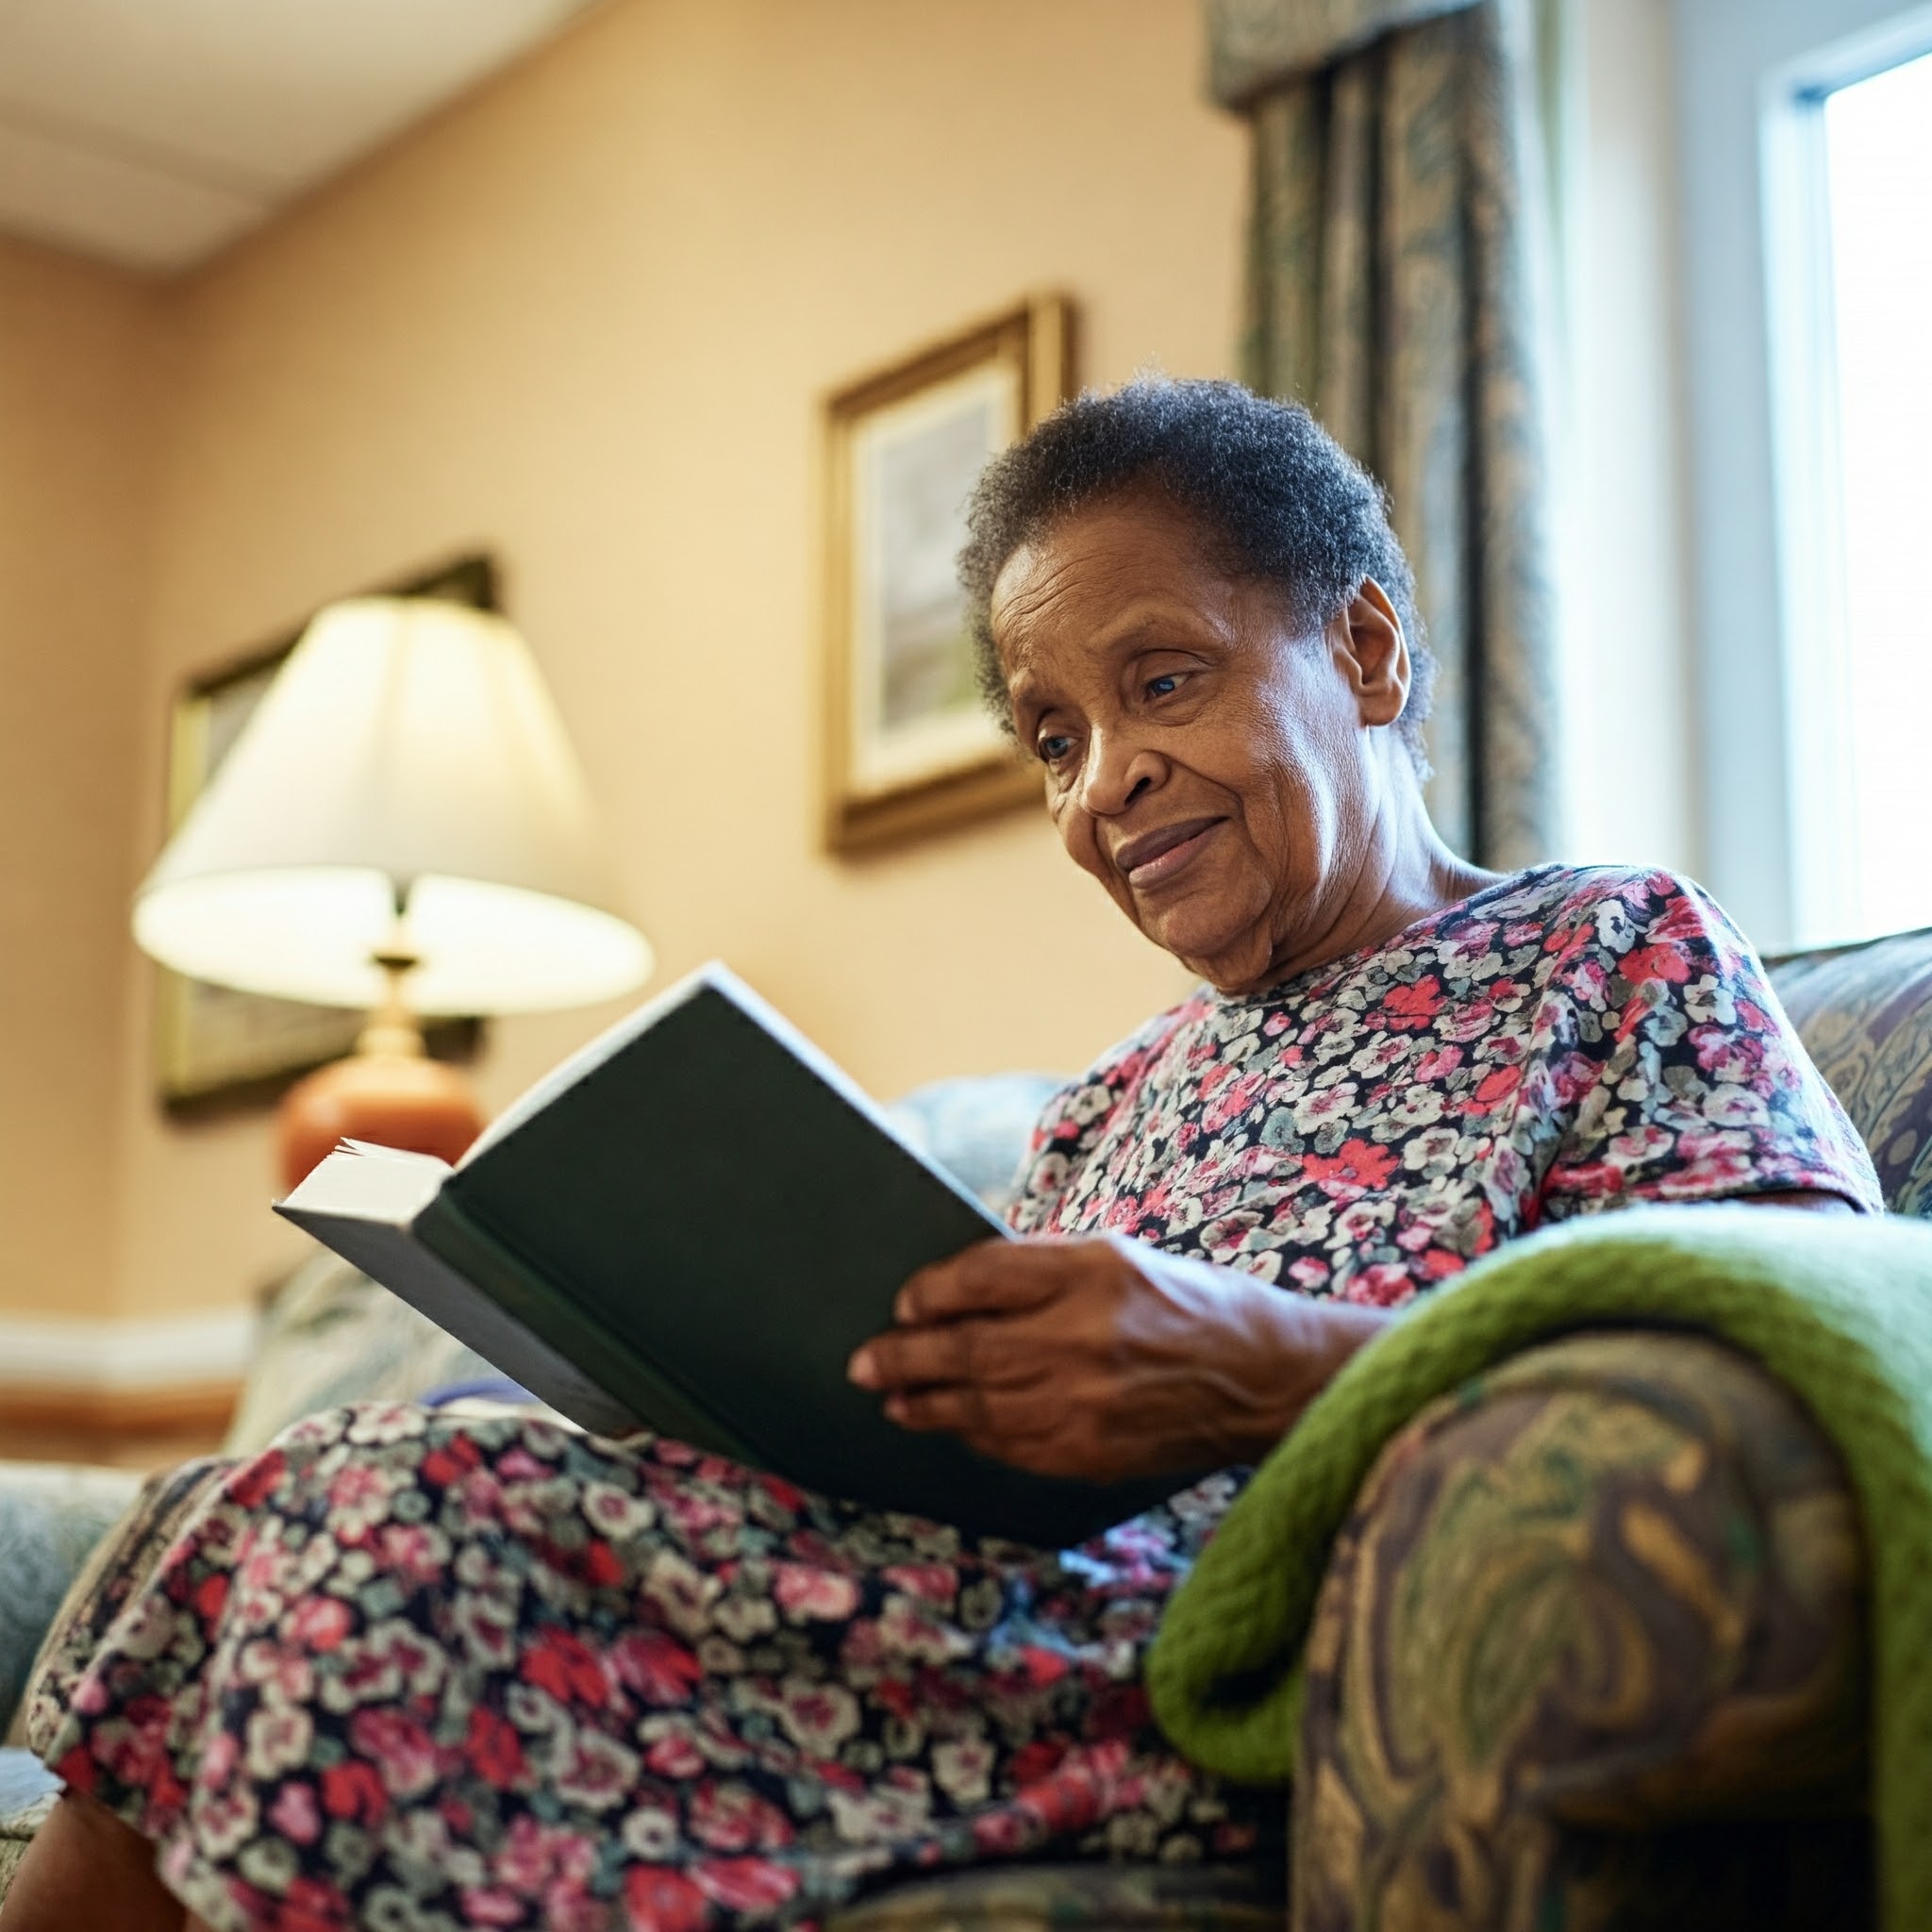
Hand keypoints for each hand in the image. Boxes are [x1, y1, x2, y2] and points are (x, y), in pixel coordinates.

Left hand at [845, 1234, 1389, 1483]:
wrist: (1266, 1379)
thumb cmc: (1191, 1304)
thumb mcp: (1120, 1257)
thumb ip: (1043, 1270)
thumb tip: (959, 1290)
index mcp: (1094, 1271)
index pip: (983, 1276)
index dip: (931, 1290)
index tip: (904, 1301)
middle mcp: (1084, 1335)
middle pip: (966, 1346)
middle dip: (904, 1355)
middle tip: (864, 1360)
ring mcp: (1086, 1401)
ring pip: (976, 1404)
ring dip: (922, 1401)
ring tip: (889, 1396)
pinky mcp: (1091, 1452)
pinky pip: (1008, 1445)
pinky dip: (970, 1434)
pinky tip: (946, 1425)